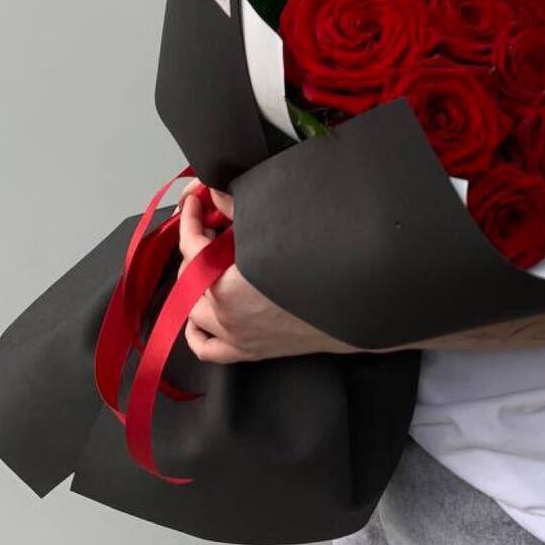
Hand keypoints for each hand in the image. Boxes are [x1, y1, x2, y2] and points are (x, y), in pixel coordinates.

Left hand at [176, 189, 359, 362]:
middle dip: (197, 247)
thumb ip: (240, 209)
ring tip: (208, 265)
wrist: (355, 305)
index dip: (190, 219)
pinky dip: (197, 332)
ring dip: (194, 285)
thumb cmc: (324, 268)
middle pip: (189, 276)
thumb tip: (218, 193)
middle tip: (211, 227)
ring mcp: (237, 336)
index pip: (193, 246)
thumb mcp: (278, 228)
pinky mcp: (249, 350)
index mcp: (230, 284)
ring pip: (192, 311)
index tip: (194, 204)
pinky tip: (199, 318)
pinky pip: (207, 348)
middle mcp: (228, 314)